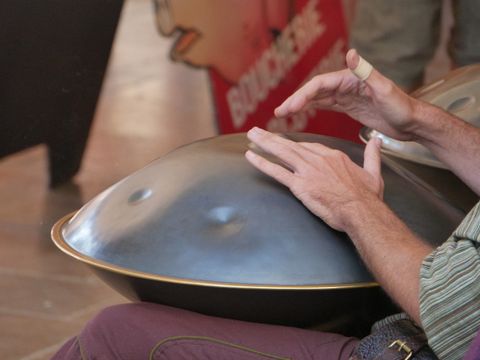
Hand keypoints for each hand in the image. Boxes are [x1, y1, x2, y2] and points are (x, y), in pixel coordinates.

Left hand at [245, 127, 383, 231]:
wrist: (361, 211)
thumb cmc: (368, 197)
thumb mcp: (373, 172)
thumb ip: (372, 155)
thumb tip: (377, 141)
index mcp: (333, 156)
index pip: (310, 146)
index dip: (295, 144)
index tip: (285, 142)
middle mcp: (318, 160)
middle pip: (291, 145)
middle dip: (272, 137)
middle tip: (257, 131)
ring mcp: (307, 171)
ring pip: (282, 153)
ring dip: (264, 143)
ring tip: (251, 136)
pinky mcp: (300, 186)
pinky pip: (277, 172)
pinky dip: (263, 164)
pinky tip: (251, 157)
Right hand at [274, 49, 418, 140]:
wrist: (412, 123)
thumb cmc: (401, 107)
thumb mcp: (385, 89)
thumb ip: (367, 72)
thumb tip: (350, 53)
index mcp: (352, 79)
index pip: (321, 84)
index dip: (303, 95)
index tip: (290, 107)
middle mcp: (346, 85)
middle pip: (315, 91)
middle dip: (296, 101)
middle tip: (279, 113)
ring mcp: (346, 96)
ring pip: (317, 98)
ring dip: (300, 105)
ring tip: (283, 114)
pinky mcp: (349, 107)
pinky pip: (325, 105)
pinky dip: (311, 108)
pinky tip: (301, 114)